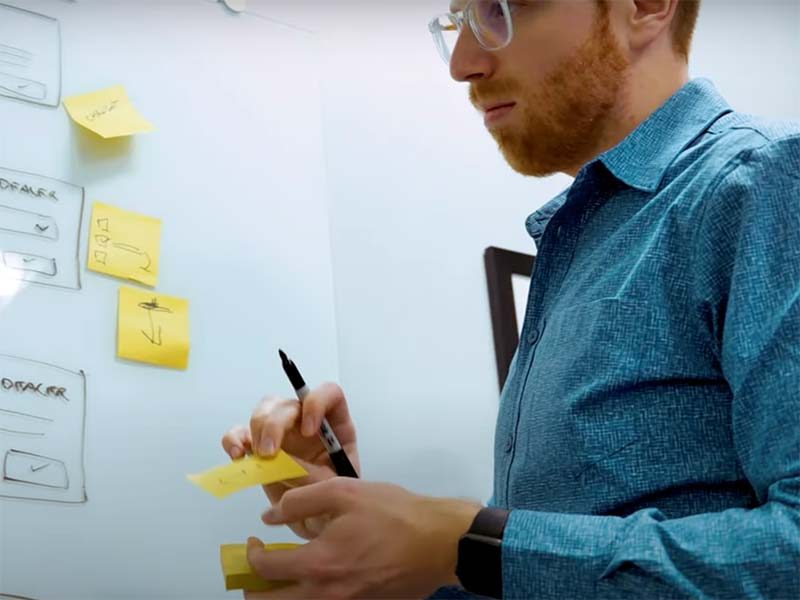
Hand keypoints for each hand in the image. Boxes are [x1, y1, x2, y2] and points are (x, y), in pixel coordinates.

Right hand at [221, 382, 359, 537]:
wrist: (317, 521)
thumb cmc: (333, 502)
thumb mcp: (331, 488)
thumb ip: (310, 474)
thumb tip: (281, 462)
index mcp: (336, 426)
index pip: (329, 395)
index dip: (316, 403)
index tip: (308, 431)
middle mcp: (309, 422)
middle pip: (289, 403)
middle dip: (275, 424)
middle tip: (270, 454)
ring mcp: (284, 432)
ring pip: (265, 410)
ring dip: (257, 430)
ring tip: (257, 457)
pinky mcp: (260, 447)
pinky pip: (241, 432)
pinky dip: (234, 440)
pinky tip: (238, 455)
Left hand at [244, 478, 481, 598]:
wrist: (439, 542)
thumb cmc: (393, 514)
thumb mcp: (345, 491)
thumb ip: (301, 501)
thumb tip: (270, 516)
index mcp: (317, 565)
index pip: (265, 569)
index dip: (251, 554)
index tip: (253, 541)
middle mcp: (325, 595)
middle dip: (254, 589)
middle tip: (255, 570)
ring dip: (280, 595)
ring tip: (282, 575)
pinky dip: (308, 596)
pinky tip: (315, 576)